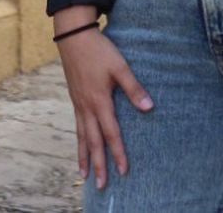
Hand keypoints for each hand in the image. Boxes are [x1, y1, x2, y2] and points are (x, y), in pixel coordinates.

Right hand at [55, 8, 152, 188]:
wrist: (73, 37)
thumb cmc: (99, 50)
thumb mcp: (120, 67)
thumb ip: (134, 88)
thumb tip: (149, 107)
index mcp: (99, 101)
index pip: (111, 133)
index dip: (118, 152)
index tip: (123, 170)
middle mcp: (87, 107)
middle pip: (93, 142)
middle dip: (98, 164)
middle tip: (101, 185)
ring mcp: (78, 104)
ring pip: (81, 137)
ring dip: (84, 157)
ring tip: (85, 176)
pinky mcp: (75, 99)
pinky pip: (76, 127)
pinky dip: (78, 142)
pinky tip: (80, 147)